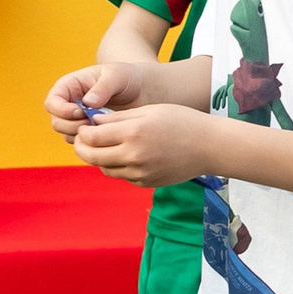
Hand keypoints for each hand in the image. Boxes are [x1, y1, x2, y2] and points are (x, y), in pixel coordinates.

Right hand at [45, 61, 159, 138]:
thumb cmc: (127, 77)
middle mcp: (68, 105)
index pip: (52, 102)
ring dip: (83, 135)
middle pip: (57, 122)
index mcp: (69, 87)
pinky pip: (81, 143)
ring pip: (67, 135)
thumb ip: (103, 87)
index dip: (62, 110)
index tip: (81, 112)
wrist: (142, 91)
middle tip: (95, 123)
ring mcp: (76, 121)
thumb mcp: (117, 75)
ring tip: (104, 127)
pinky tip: (108, 134)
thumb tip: (87, 103)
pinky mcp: (87, 132)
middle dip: (74, 125)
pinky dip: (92, 142)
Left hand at [72, 103, 219, 186]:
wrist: (209, 146)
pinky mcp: (145, 183)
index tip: (84, 127)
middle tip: (84, 140)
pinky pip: (122, 176)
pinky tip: (127, 155)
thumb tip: (93, 122)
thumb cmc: (182, 121)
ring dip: (99, 158)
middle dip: (83, 147)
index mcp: (134, 132)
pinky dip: (118, 166)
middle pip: (91, 156)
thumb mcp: (150, 110)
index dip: (82, 132)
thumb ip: (119, 117)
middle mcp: (134, 155)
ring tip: (106, 146)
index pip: (92, 137)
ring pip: (104, 168)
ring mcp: (139, 173)